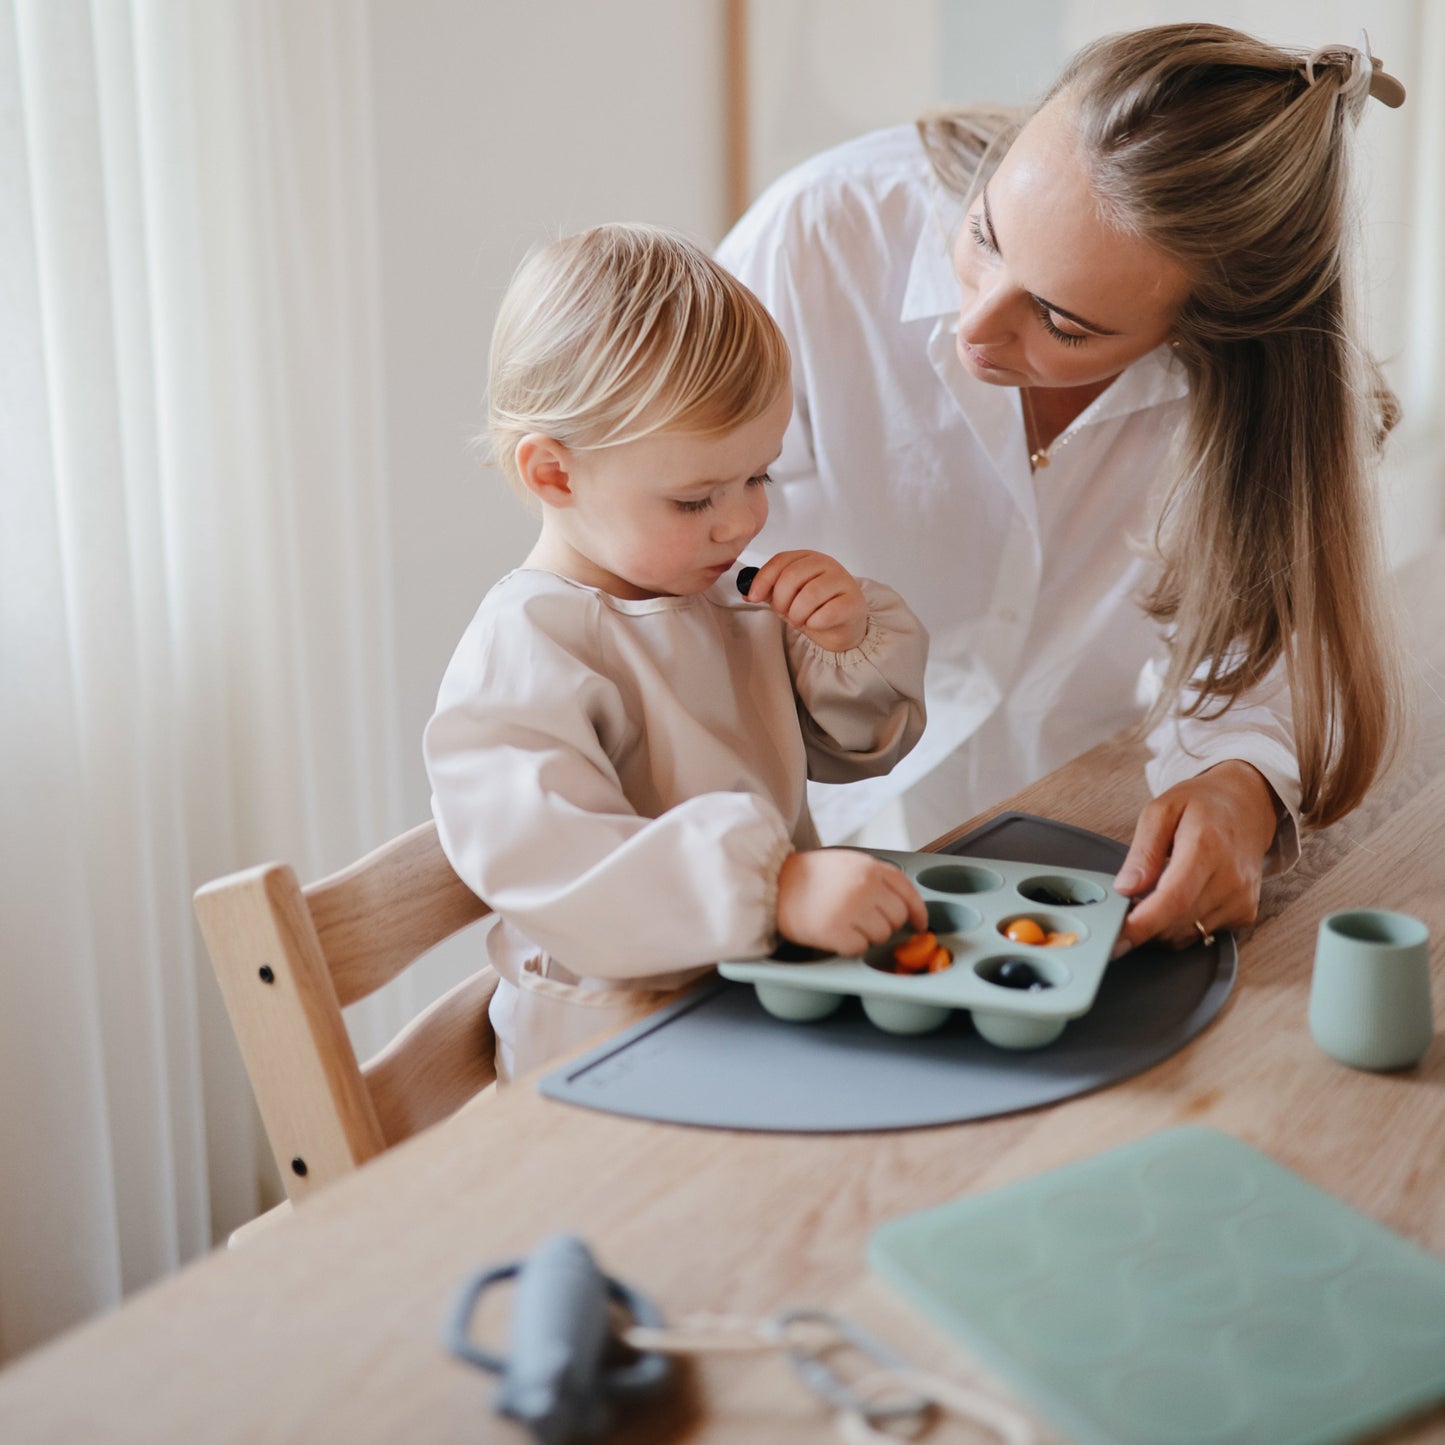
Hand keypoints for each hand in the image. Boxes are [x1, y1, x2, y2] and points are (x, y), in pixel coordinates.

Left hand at [742, 550, 867, 651]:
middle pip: (792, 577)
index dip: (763, 579)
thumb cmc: (815, 607)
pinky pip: (827, 612)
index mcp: (807, 558)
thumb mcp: (788, 597)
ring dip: (797, 614)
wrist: (842, 624)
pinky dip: (815, 622)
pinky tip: (815, 623)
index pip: (781, 561)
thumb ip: (769, 591)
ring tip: (800, 620)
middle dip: (781, 601)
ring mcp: (842, 580)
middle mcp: (826, 563)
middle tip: (784, 614)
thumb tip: (746, 592)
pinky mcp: (853, 601)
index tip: (752, 597)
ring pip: (810, 595)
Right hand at [775, 848, 928, 955]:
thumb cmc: (810, 877)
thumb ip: (876, 879)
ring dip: (866, 936)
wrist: (773, 884)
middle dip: (885, 924)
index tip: (919, 924)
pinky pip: (860, 949)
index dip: (918, 912)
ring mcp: (850, 908)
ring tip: (844, 924)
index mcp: (870, 867)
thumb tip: (905, 908)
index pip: (908, 892)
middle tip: (862, 921)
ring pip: (881, 936)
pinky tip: (834, 933)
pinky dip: (849, 946)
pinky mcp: (835, 931)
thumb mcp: (848, 863)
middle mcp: (864, 886)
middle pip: (897, 918)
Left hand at [1114, 761, 1280, 952]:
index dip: (1143, 924)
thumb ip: (1143, 850)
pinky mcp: (1244, 913)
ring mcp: (1240, 899)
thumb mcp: (1161, 811)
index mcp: (1206, 848)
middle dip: (1142, 924)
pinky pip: (1200, 934)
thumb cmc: (1203, 805)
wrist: (1247, 807)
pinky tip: (1175, 901)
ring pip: (1186, 934)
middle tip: (1122, 907)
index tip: (1117, 938)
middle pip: (1177, 922)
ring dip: (1159, 926)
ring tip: (1150, 895)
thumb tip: (1126, 887)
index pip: (1174, 899)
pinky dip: (1178, 926)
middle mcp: (1229, 879)